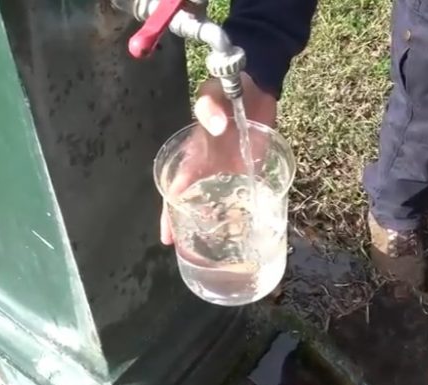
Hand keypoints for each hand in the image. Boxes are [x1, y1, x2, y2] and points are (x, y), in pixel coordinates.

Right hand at [160, 72, 277, 244]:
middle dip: (190, 227)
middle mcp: (210, 169)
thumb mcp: (214, 93)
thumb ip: (210, 106)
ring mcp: (231, 172)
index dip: (170, 213)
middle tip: (190, 254)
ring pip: (220, 204)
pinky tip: (247, 230)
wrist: (259, 87)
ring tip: (219, 252)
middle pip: (195, 204)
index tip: (168, 237)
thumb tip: (214, 125)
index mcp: (196, 155)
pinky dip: (244, 212)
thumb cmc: (230, 90)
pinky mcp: (252, 171)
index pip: (177, 190)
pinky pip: (246, 196)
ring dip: (218, 225)